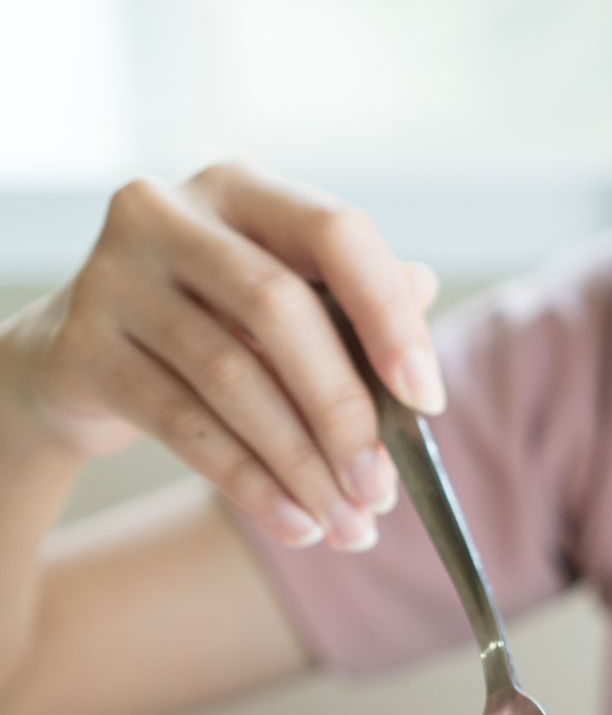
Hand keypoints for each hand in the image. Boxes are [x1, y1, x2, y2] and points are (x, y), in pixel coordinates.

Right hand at [3, 162, 442, 549]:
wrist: (86, 359)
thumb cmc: (220, 325)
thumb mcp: (290, 302)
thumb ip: (356, 298)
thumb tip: (424, 289)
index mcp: (243, 191)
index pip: (335, 234)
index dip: (389, 317)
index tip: (427, 400)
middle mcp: (170, 215)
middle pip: (279, 310)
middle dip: (343, 412)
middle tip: (381, 489)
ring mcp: (114, 276)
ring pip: (231, 377)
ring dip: (301, 464)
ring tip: (347, 524)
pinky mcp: (82, 347)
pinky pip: (182, 424)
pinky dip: (248, 482)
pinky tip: (295, 523)